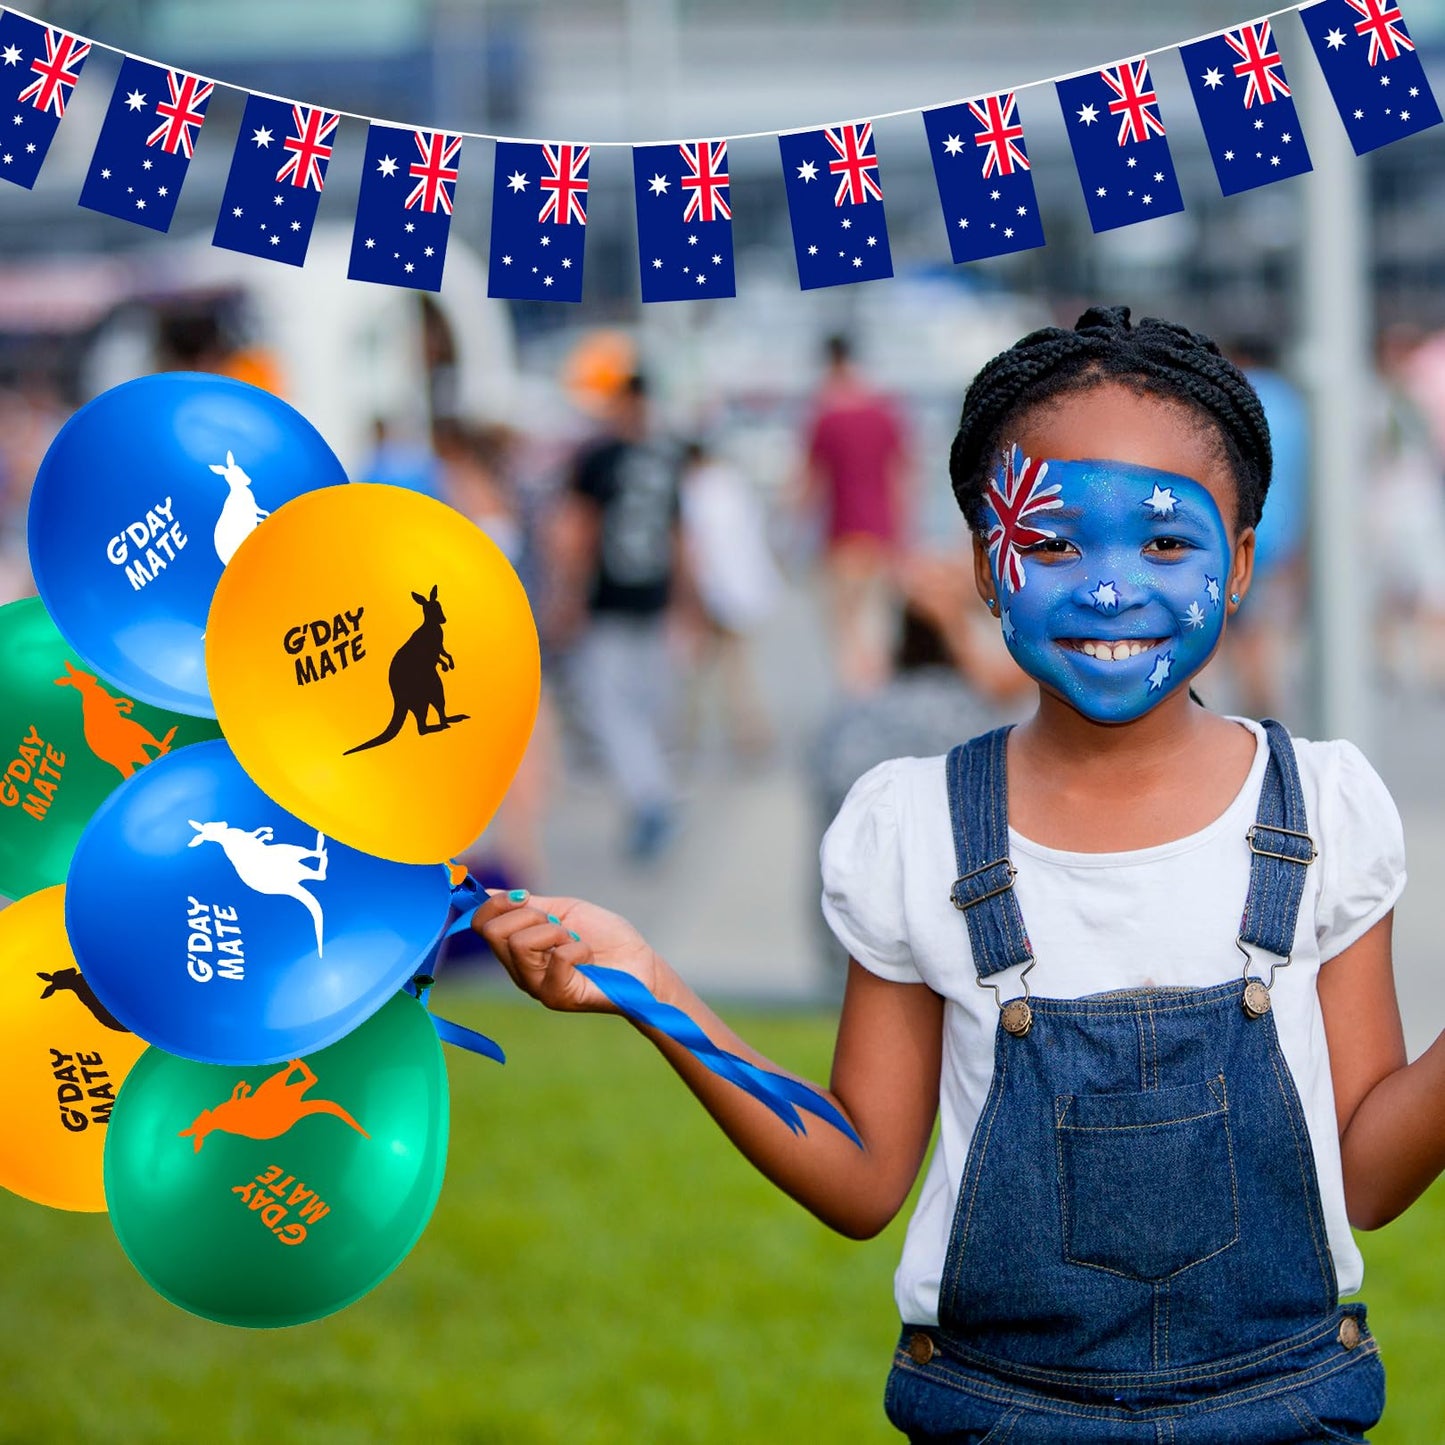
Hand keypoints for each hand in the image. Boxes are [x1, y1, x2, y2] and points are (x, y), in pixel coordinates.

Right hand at [472, 890, 662, 1013]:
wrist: (640, 963)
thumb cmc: (605, 937)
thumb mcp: (563, 911)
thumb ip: (526, 905)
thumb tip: (487, 893)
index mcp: (516, 950)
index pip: (480, 924)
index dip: (498, 903)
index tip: (525, 897)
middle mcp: (519, 971)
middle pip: (493, 932)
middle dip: (530, 915)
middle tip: (559, 926)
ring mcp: (536, 986)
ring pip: (520, 944)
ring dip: (555, 932)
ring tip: (574, 941)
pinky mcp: (557, 996)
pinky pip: (556, 958)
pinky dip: (577, 947)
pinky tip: (587, 956)